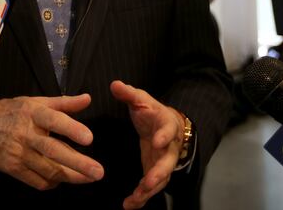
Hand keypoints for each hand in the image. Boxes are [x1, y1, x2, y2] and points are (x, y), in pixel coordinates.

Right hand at [0, 94, 103, 189]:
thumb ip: (63, 103)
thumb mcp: (35, 102)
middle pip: (54, 151)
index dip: (71, 129)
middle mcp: (26, 133)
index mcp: (33, 113)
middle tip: (98, 172)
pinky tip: (62, 179)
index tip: (89, 138)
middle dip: (78, 163)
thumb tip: (88, 98)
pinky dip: (53, 182)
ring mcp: (18, 153)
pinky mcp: (13, 168)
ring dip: (70, 176)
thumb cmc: (11, 111)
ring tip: (89, 178)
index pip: (54, 120)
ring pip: (48, 169)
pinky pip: (37, 181)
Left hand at [110, 81, 182, 209]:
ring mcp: (163, 162)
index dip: (163, 136)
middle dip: (159, 172)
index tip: (156, 141)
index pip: (167, 130)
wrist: (166, 124)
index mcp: (166, 125)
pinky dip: (142, 197)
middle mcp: (168, 147)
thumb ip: (128, 93)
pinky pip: (151, 187)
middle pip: (168, 162)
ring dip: (149, 190)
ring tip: (134, 199)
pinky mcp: (155, 172)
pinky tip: (129, 204)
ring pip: (161, 179)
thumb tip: (114, 84)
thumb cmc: (152, 111)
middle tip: (148, 182)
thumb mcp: (141, 100)